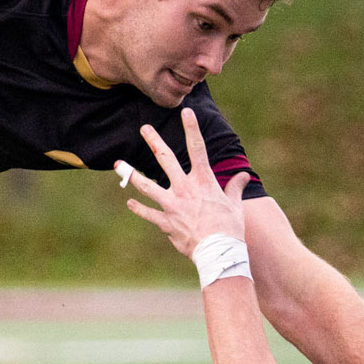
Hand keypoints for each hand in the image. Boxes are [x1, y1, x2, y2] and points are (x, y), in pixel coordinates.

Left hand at [121, 109, 248, 257]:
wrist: (219, 252)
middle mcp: (184, 189)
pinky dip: (139, 209)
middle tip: (144, 128)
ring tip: (120, 164)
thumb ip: (236, 187)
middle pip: (166, 159)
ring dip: (132, 174)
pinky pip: (148, 213)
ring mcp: (172, 205)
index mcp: (203, 181)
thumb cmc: (230, 228)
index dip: (192, 128)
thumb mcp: (235, 204)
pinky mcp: (165, 222)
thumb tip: (244, 175)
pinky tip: (130, 203)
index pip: (197, 148)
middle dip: (154, 141)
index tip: (186, 112)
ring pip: (147, 185)